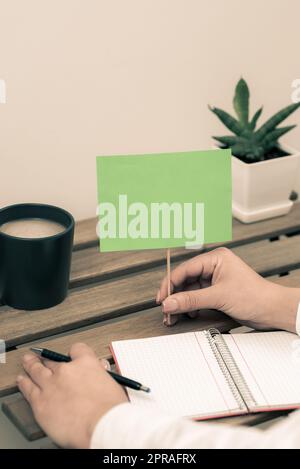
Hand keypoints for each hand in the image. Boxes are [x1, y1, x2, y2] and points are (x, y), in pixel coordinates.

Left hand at [17, 343, 126, 447]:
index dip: (74, 353)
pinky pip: (28, 389)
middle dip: (47, 359)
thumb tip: (100, 375)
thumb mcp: (113, 385)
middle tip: (41, 356)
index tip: (72, 356)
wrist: (100, 426)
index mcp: (86, 363)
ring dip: (31, 365)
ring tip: (27, 362)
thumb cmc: (111, 411)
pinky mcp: (41, 403)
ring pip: (36, 371)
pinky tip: (22, 381)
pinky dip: (24, 384)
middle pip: (52, 360)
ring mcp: (51, 385)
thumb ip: (103, 377)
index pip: (77, 349)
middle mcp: (66, 371)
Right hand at [157, 247, 299, 331]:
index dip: (170, 284)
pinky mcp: (217, 292)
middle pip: (185, 280)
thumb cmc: (256, 296)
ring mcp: (215, 279)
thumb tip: (170, 302)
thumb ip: (191, 300)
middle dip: (175, 295)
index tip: (162, 298)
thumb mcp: (218, 297)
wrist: (273, 310)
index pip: (184, 269)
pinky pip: (197, 297)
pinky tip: (187, 313)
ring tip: (174, 315)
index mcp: (215, 258)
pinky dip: (190, 306)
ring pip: (190, 289)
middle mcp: (214, 266)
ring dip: (181, 302)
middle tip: (166, 309)